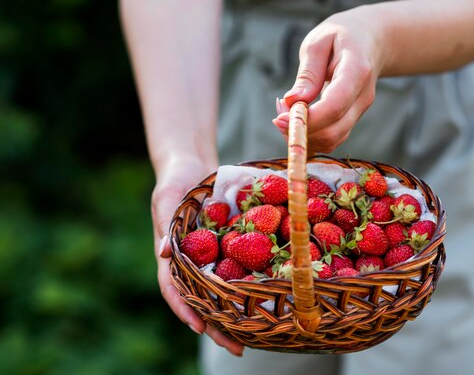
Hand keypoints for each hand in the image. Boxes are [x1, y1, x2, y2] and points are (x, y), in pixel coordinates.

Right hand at [152, 156, 244, 356]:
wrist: (193, 166)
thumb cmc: (175, 182)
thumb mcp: (167, 199)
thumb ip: (166, 225)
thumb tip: (163, 254)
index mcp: (173, 256)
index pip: (175, 289)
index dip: (186, 310)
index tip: (200, 329)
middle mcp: (193, 262)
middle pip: (203, 300)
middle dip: (218, 326)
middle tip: (238, 348)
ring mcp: (212, 257)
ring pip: (223, 290)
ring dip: (237, 313)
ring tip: (257, 336)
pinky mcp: (229, 246)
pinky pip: (241, 267)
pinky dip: (250, 284)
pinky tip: (270, 298)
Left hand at [273, 6, 383, 152]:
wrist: (369, 41)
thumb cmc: (340, 37)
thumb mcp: (318, 43)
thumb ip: (308, 73)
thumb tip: (292, 102)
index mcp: (356, 71)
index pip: (334, 106)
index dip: (307, 119)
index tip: (279, 119)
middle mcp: (363, 96)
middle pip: (333, 130)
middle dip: (300, 130)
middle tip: (278, 115)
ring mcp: (361, 111)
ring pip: (332, 140)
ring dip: (304, 135)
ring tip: (286, 113)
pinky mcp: (353, 119)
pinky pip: (332, 138)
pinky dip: (311, 135)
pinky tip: (297, 118)